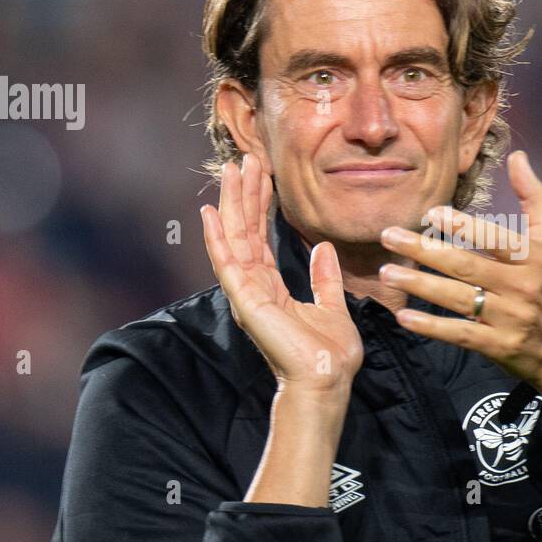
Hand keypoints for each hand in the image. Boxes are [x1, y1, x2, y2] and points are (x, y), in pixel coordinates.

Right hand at [201, 153, 363, 391]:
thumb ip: (322, 278)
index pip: (260, 239)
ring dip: (231, 205)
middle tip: (242, 161)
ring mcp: (247, 295)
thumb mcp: (332, 306)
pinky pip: (228, 264)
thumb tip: (322, 248)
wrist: (327, 381)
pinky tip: (209, 213)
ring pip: (234, 240)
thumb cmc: (330, 354)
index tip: (262, 176)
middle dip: (243, 196)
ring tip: (230, 171)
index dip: (260, 206)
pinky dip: (217, 238)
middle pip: (243, 233)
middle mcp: (253, 289)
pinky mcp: (246, 302)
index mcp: (270, 289)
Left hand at [378, 150, 541, 402]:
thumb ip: (533, 196)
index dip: (464, 227)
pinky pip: (460, 334)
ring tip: (387, 273)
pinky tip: (404, 316)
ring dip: (419, 285)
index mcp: (532, 257)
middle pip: (466, 266)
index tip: (432, 212)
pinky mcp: (497, 346)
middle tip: (389, 236)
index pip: (494, 239)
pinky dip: (431, 326)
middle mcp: (520, 287)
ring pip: (457, 298)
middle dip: (425, 251)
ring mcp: (508, 318)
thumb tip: (518, 156)